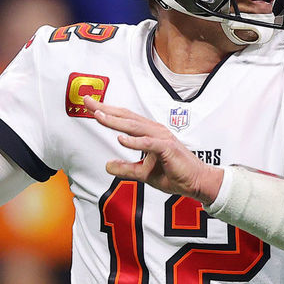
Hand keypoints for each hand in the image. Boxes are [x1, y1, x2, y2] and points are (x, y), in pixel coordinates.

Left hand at [83, 96, 222, 204]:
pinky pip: (148, 143)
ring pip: (134, 127)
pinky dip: (134, 141)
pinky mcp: (167, 149)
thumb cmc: (174, 174)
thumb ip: (126, 168)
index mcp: (148, 133)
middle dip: (106, 109)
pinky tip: (121, 139)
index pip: (124, 119)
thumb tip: (107, 165)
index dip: (106, 111)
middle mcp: (154, 130)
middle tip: (87, 101)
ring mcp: (161, 138)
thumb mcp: (144, 173)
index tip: (89, 104)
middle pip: (126, 117)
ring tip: (99, 116)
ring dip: (116, 121)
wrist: (196, 182)